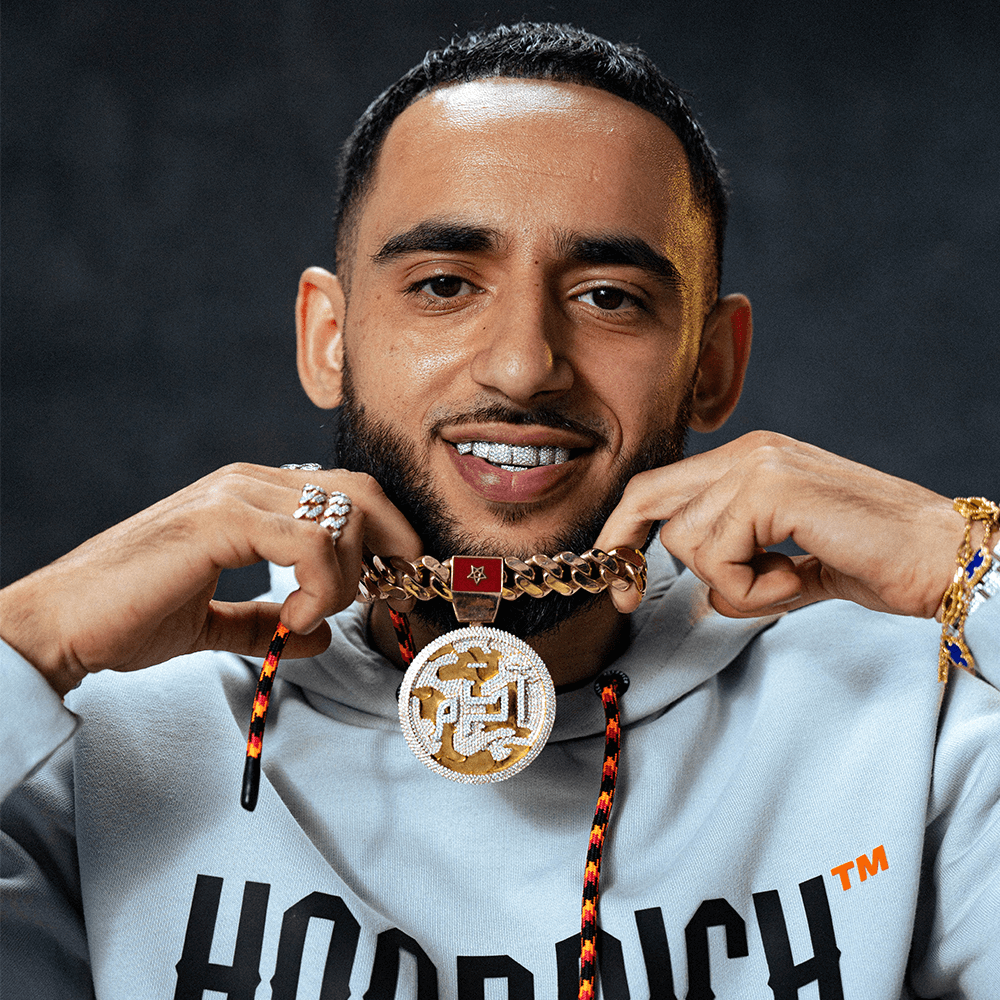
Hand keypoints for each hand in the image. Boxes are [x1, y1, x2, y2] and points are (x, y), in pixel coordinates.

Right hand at [0, 464, 420, 695]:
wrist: (60, 625)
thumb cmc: (127, 617)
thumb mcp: (212, 621)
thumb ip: (265, 621)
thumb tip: (318, 635)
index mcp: (250, 496)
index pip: (348, 493)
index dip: (386, 534)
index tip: (394, 583)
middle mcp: (248, 482)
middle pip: (359, 492)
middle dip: (391, 545)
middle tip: (387, 594)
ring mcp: (234, 494)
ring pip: (341, 519)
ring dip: (344, 580)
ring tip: (308, 618)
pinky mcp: (221, 519)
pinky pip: (311, 544)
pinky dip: (319, 588)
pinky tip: (294, 619)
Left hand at [595, 432, 964, 619]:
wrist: (943, 558)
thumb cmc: (877, 559)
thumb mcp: (792, 562)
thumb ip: (743, 568)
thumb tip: (707, 592)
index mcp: (751, 459)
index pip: (658, 487)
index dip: (623, 532)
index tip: (619, 584)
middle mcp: (749, 451)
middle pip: (648, 498)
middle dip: (627, 554)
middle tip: (628, 599)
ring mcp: (760, 464)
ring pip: (686, 541)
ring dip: (730, 583)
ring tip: (786, 580)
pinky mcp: (774, 489)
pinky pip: (719, 557)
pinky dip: (751, 589)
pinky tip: (797, 578)